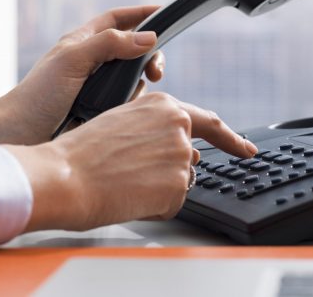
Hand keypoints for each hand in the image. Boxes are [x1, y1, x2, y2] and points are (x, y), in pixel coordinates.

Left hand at [0, 6, 165, 144]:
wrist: (19, 135)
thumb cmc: (37, 96)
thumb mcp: (72, 60)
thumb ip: (109, 44)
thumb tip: (148, 38)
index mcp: (82, 43)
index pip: (117, 19)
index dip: (140, 13)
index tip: (164, 11)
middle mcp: (92, 63)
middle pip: (133, 49)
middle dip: (149, 56)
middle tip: (155, 72)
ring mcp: (97, 88)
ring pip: (134, 79)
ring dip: (139, 86)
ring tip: (128, 98)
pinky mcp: (101, 111)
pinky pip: (128, 103)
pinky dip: (132, 105)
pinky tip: (123, 114)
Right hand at [4, 92, 257, 230]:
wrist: (66, 176)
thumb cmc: (83, 151)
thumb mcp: (123, 120)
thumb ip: (156, 128)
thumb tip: (181, 148)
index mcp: (166, 107)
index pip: (209, 124)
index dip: (232, 140)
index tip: (246, 149)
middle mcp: (180, 128)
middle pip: (189, 159)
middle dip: (171, 171)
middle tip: (136, 175)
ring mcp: (182, 158)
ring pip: (179, 182)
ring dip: (159, 187)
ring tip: (124, 180)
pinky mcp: (178, 187)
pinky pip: (172, 203)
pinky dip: (154, 206)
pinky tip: (129, 195)